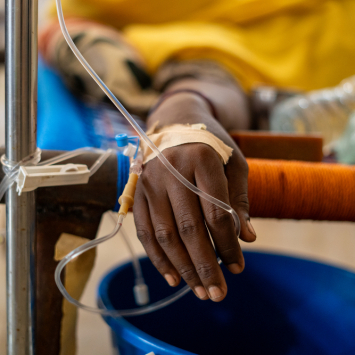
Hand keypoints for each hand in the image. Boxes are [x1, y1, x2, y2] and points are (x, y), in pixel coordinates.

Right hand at [133, 93, 255, 301]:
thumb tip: (247, 238)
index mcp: (202, 159)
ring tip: (198, 290)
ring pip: (165, 234)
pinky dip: (157, 257)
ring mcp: (150, 182)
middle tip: (217, 293)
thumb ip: (239, 200)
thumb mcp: (234, 164)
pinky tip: (171, 277)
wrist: (177, 123)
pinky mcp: (137, 192)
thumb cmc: (212, 145)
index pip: (216, 213)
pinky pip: (144, 231)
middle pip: (189, 228)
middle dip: (205, 265)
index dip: (228, 244)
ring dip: (182, 267)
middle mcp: (171, 170)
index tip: (239, 268)